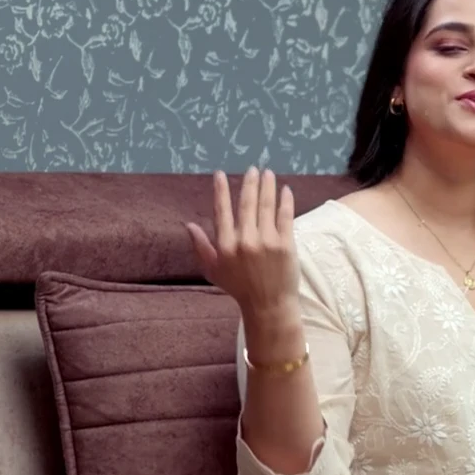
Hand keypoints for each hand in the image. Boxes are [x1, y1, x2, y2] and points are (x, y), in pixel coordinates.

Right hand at [185, 168, 301, 321]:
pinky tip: (285, 190)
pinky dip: (285, 201)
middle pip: (246, 204)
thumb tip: (188, 225)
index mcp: (225, 246)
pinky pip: (285, 217)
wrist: (268, 306)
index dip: (221, 190)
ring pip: (266, 206)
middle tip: (253, 169)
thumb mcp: (213, 270)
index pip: (222, 211)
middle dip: (249, 183)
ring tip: (268, 173)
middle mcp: (244, 241)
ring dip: (267, 186)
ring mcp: (266, 242)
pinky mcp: (286, 245)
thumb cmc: (239, 288)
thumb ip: (201, 246)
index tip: (220, 174)